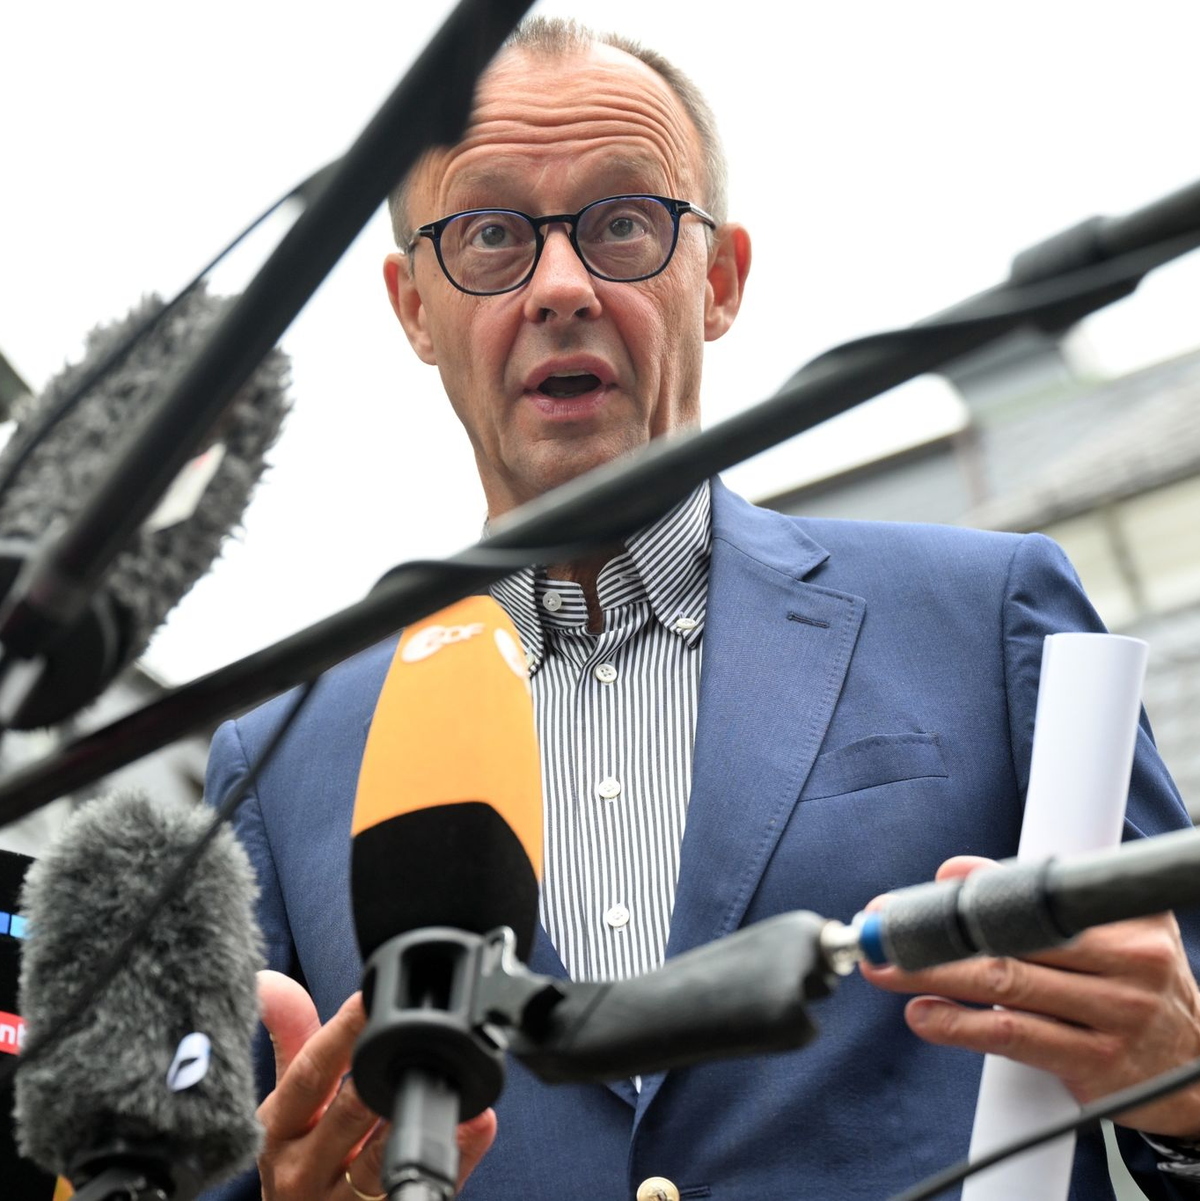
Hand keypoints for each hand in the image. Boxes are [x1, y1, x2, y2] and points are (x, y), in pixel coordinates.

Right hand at [255, 971, 496, 1197]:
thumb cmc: (302, 1160)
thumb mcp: (289, 1105)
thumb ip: (293, 1039)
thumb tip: (270, 980)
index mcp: (280, 1129)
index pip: (310, 1074)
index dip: (339, 1033)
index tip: (368, 996)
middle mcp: (302, 1170)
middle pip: (349, 1114)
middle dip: (380, 1074)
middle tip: (412, 1034)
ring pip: (380, 1160)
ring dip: (413, 1116)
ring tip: (444, 1078)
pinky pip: (420, 1186)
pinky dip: (455, 1154)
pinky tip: (476, 1123)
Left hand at [861, 856, 1199, 1136]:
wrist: (1193, 1075)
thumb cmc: (1130, 987)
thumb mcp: (1108, 932)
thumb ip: (1039, 900)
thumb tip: (955, 872)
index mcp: (1127, 918)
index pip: (1040, 893)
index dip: (979, 885)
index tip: (928, 887)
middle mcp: (1128, 961)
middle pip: (1010, 938)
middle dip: (933, 932)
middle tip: (880, 930)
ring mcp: (1115, 1015)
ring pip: (1003, 985)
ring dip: (930, 975)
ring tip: (883, 968)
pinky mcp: (1098, 1064)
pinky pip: (1013, 1038)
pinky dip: (959, 1026)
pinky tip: (924, 1015)